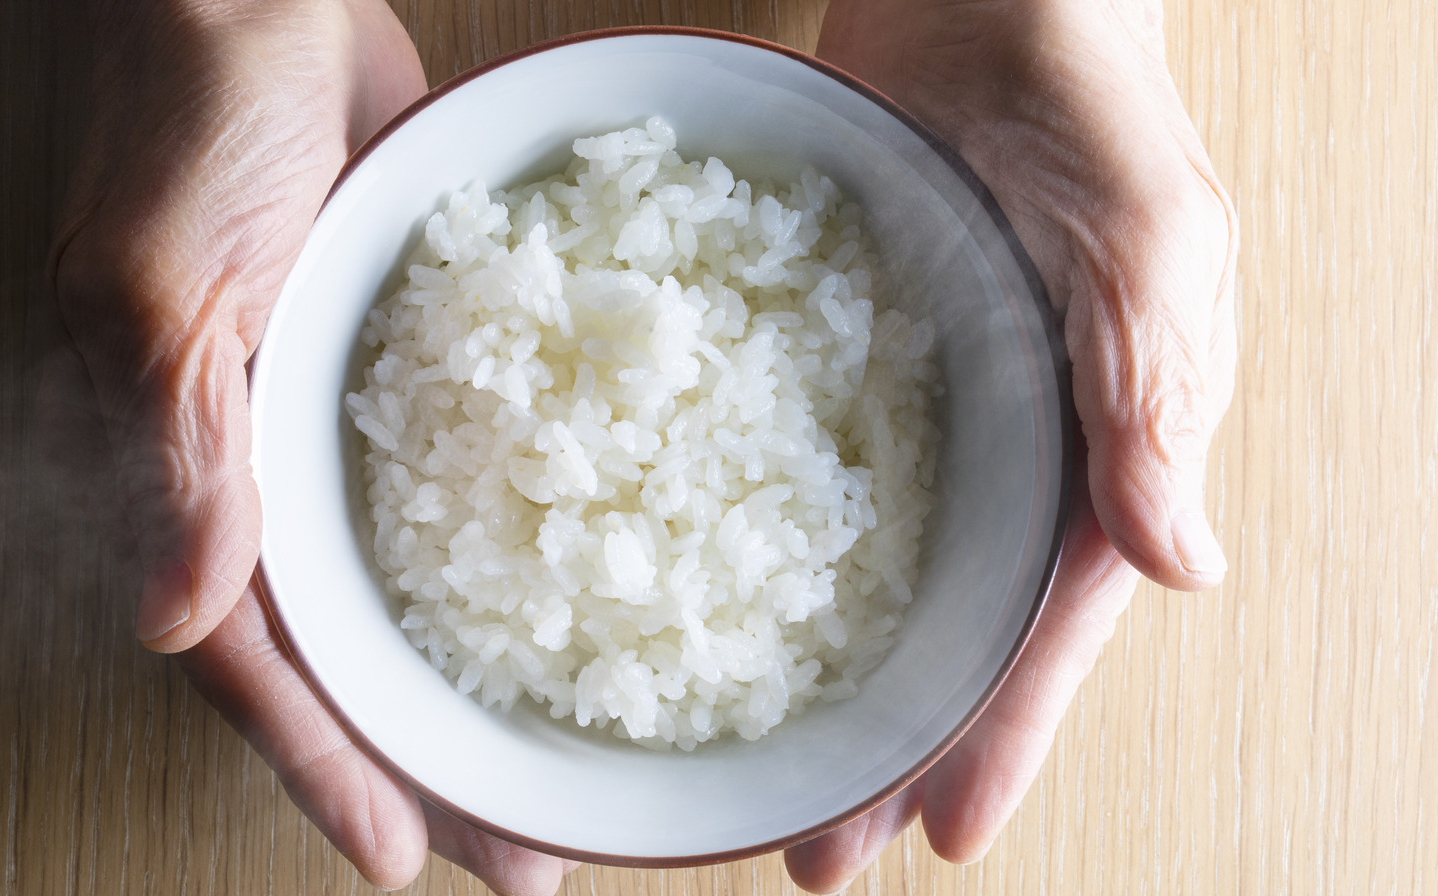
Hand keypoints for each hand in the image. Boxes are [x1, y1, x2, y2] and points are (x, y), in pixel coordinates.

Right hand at [50, 1, 572, 890]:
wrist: (258, 3)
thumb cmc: (191, 118)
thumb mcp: (161, 283)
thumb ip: (175, 448)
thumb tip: (173, 621)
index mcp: (191, 469)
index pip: (255, 657)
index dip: (326, 764)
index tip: (403, 856)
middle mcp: (266, 469)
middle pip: (348, 651)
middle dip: (425, 760)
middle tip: (524, 853)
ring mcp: (339, 425)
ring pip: (407, 591)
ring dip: (476, 684)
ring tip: (562, 769)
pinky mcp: (406, 369)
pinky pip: (456, 490)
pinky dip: (507, 560)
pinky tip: (577, 607)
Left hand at [787, 0, 1237, 888]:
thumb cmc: (1093, 100)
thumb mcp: (1150, 247)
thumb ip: (1153, 401)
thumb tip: (1180, 570)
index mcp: (1101, 440)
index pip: (1052, 619)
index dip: (1001, 731)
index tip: (940, 834)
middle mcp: (1007, 444)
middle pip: (948, 626)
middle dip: (894, 744)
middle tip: (817, 850)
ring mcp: (918, 405)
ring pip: (870, 572)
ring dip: (822, 673)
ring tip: (759, 771)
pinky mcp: (836, 351)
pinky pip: (797, 468)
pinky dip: (756, 546)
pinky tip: (699, 606)